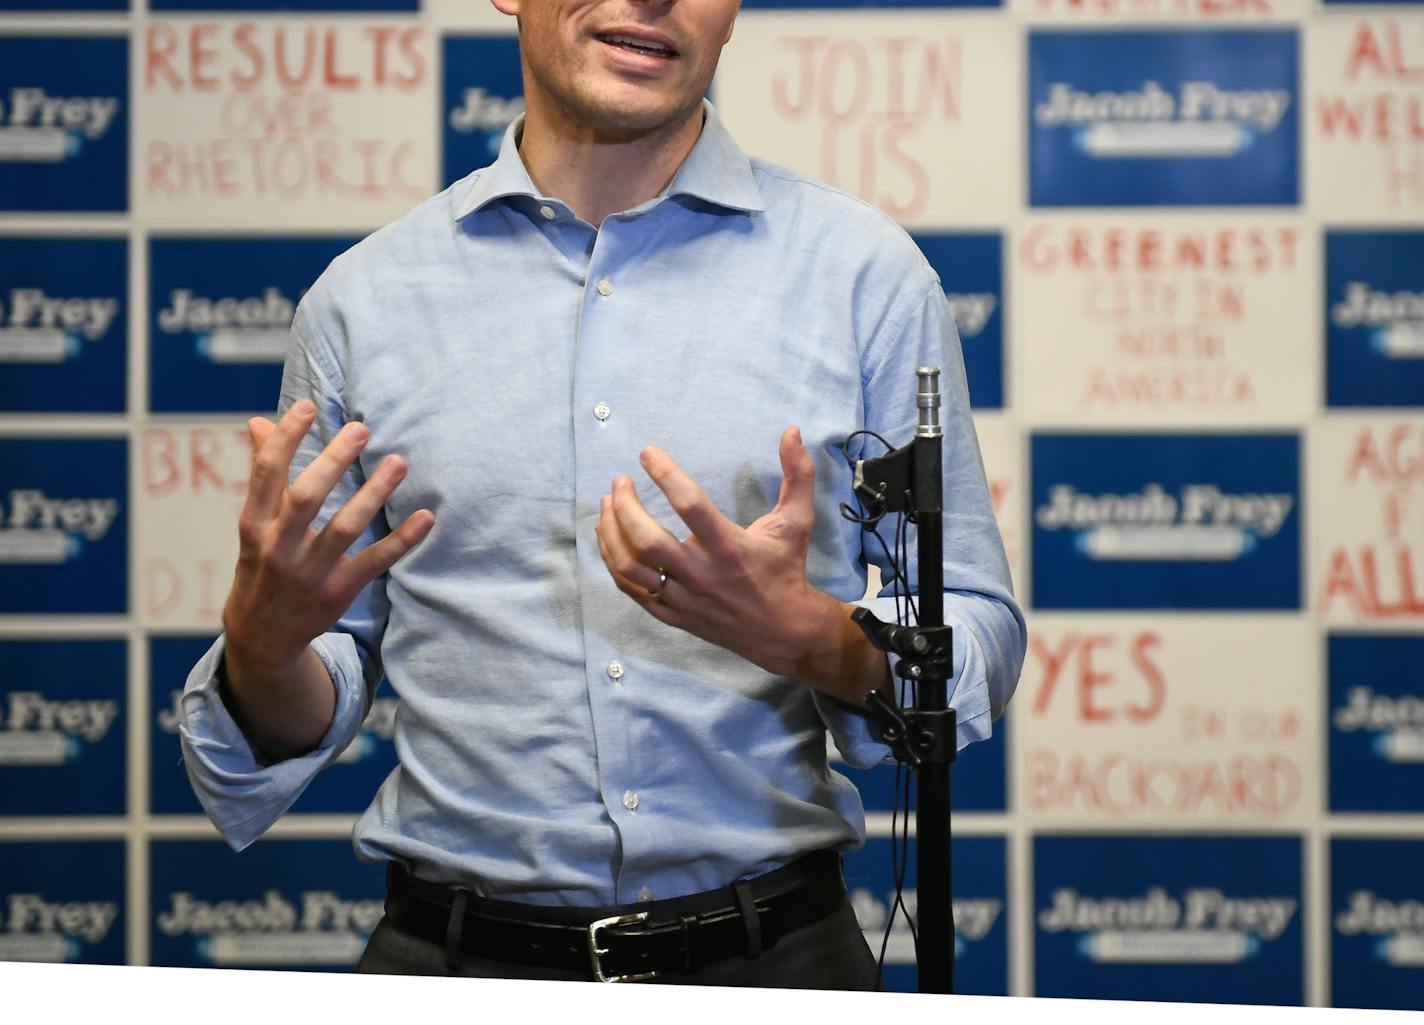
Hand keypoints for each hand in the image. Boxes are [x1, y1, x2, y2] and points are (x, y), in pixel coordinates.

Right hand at [222, 400, 434, 678]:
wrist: (261, 637)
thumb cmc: (261, 565)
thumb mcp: (253, 524)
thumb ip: (262, 473)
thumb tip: (260, 422)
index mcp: (254, 524)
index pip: (266, 473)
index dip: (286, 438)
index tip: (309, 406)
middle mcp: (278, 547)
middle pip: (306, 497)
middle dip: (333, 461)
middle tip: (362, 429)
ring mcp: (309, 572)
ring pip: (345, 527)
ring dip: (374, 493)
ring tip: (398, 463)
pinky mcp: (339, 591)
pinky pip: (375, 561)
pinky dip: (402, 540)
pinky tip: (425, 517)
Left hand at [596, 426, 886, 698]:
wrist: (784, 632)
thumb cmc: (787, 569)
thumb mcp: (797, 521)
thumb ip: (797, 474)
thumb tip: (792, 430)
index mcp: (730, 547)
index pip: (689, 504)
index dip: (664, 474)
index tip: (647, 452)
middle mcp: (702, 574)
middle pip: (646, 539)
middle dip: (625, 506)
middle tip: (619, 481)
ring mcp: (684, 597)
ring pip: (631, 567)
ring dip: (611, 532)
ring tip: (607, 504)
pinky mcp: (673, 614)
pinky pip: (632, 589)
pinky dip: (613, 561)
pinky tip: (610, 537)